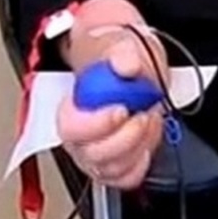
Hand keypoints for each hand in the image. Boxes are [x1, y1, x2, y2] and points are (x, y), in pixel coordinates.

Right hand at [57, 38, 162, 189]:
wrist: (129, 66)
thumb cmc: (115, 58)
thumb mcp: (118, 42)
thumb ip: (122, 51)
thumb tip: (127, 64)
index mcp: (68, 108)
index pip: (70, 129)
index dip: (96, 125)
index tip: (121, 110)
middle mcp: (77, 138)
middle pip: (92, 155)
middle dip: (125, 138)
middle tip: (143, 114)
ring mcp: (96, 154)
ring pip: (113, 168)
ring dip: (139, 145)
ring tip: (149, 118)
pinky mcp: (116, 165)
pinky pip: (128, 176)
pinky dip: (143, 159)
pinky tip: (147, 137)